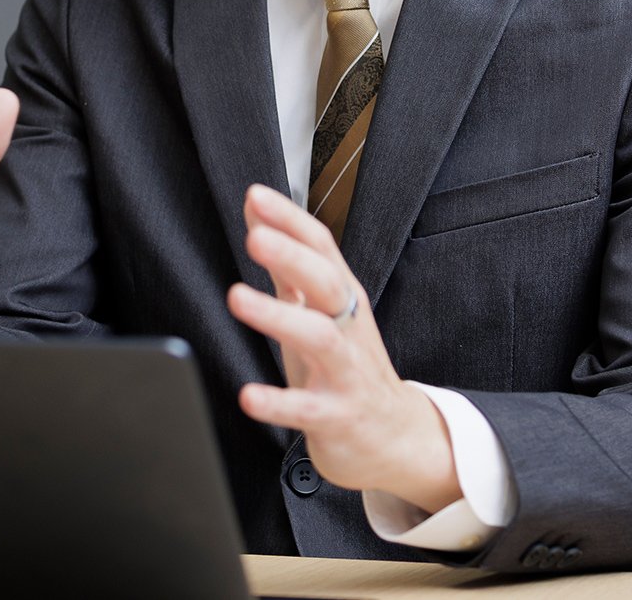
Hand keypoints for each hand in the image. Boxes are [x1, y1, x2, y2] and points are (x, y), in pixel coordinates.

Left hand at [227, 184, 460, 514]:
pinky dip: (278, 402)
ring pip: (319, 337)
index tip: (255, 196)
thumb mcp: (320, 310)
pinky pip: (307, 409)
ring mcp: (346, 370)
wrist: (395, 436)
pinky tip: (250, 396)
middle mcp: (348, 327)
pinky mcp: (337, 415)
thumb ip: (288, 264)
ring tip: (237, 298)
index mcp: (342, 296)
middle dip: (292, 256)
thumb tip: (258, 215)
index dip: (289, 219)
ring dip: (278, 316)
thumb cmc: (347, 363)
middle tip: (255, 238)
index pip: (321, 246)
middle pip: (326, 281)